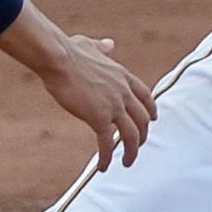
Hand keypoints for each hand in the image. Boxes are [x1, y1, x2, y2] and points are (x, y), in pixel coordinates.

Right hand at [40, 34, 156, 170]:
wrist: (59, 58)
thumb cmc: (69, 50)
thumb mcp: (90, 45)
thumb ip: (102, 48)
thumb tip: (109, 44)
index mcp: (122, 76)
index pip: (145, 96)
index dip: (151, 109)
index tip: (153, 119)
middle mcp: (123, 92)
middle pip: (142, 119)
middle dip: (142, 135)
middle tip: (137, 146)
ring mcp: (113, 106)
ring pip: (131, 135)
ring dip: (132, 151)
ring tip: (127, 162)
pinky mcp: (99, 118)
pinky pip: (107, 143)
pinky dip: (108, 157)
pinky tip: (104, 167)